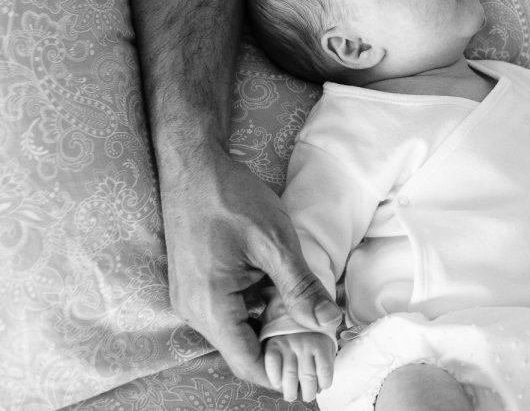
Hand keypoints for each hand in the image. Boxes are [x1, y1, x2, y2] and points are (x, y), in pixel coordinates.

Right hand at [161, 152, 342, 387]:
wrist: (193, 166)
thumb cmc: (231, 198)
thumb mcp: (275, 242)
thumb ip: (301, 287)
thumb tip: (329, 323)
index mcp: (210, 306)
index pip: (247, 362)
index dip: (281, 371)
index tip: (314, 366)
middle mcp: (194, 310)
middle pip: (243, 347)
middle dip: (281, 343)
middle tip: (319, 332)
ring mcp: (191, 298)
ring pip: (238, 327)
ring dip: (270, 320)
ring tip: (304, 306)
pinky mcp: (196, 285)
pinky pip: (229, 309)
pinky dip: (256, 305)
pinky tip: (280, 286)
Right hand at [264, 331, 335, 402]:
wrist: (292, 313)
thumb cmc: (312, 333)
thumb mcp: (326, 341)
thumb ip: (327, 361)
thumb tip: (322, 387)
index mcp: (321, 342)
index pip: (325, 371)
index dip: (324, 383)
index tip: (322, 387)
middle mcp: (305, 343)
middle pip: (308, 377)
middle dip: (308, 392)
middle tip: (307, 396)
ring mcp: (288, 344)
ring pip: (289, 376)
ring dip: (290, 391)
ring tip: (291, 395)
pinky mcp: (273, 345)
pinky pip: (272, 367)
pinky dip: (274, 379)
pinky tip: (278, 383)